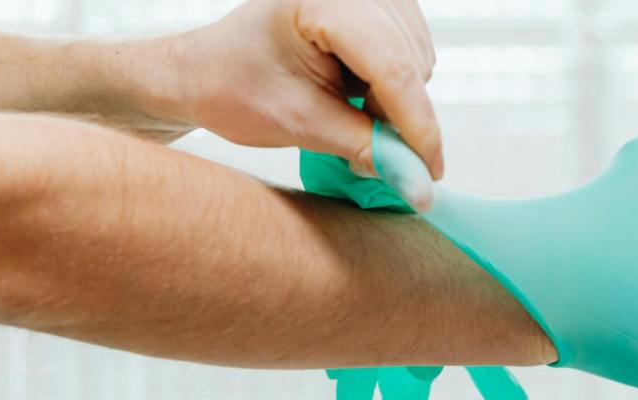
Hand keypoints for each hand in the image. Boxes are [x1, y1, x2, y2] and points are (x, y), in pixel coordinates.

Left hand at [172, 0, 441, 209]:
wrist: (207, 66)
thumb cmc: (235, 87)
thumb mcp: (300, 123)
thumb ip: (366, 148)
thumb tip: (422, 188)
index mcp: (324, 2)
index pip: (393, 68)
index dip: (418, 128)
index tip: (430, 175)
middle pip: (411, 63)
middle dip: (399, 114)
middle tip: (361, 141)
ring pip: (419, 58)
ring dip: (396, 98)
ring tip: (345, 102)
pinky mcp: (381, 1)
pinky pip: (412, 49)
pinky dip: (394, 81)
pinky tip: (356, 84)